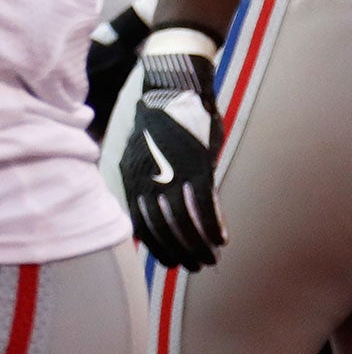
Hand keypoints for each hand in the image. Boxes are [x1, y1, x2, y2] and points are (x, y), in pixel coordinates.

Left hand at [120, 45, 224, 269]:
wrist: (171, 86)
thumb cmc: (159, 120)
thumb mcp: (143, 152)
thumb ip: (146, 178)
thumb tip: (153, 203)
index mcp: (131, 175)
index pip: (140, 222)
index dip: (156, 245)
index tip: (168, 261)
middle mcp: (147, 178)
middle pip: (162, 228)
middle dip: (178, 252)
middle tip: (194, 267)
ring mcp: (171, 173)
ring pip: (183, 222)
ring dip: (198, 245)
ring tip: (210, 260)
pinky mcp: (195, 166)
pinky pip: (203, 205)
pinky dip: (212, 225)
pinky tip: (222, 239)